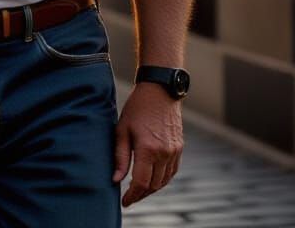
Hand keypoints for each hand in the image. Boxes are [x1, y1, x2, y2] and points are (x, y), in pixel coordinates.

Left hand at [114, 83, 183, 206]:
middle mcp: (164, 153)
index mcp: (148, 149)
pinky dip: (161, 179)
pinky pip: (171, 172)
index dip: (132, 195)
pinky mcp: (179, 149)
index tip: (124, 202)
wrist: (160, 91)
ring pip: (164, 181)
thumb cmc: (136, 108)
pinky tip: (151, 179)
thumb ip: (119, 156)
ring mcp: (174, 152)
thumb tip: (115, 180)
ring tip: (138, 191)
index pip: (141, 182)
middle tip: (129, 197)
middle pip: (153, 185)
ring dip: (151, 189)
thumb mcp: (122, 129)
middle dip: (141, 194)